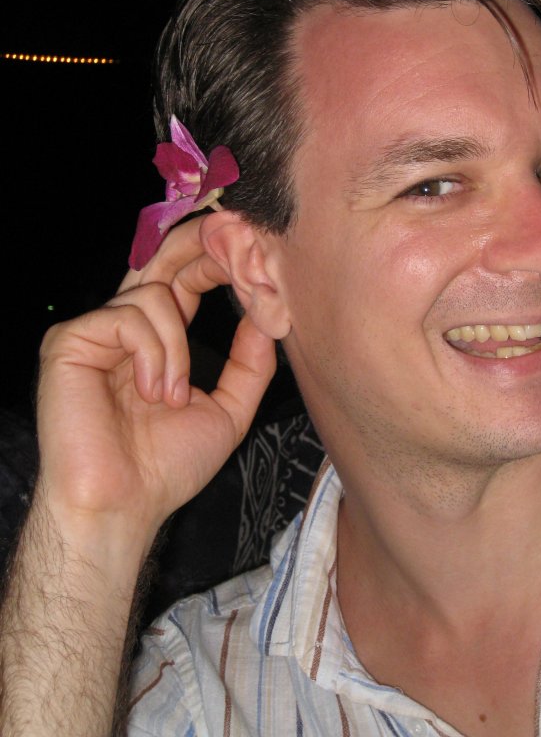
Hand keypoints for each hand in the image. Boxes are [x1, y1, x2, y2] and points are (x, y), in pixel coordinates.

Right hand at [36, 217, 275, 549]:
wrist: (123, 506)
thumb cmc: (166, 467)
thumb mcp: (227, 409)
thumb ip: (249, 363)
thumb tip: (268, 316)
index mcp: (157, 339)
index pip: (185, 279)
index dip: (216, 260)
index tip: (251, 250)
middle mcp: (125, 328)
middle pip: (159, 260)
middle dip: (198, 245)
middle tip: (231, 237)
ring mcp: (94, 332)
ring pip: (154, 294)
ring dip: (177, 349)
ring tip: (171, 398)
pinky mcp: (69, 342)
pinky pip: (127, 318)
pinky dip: (152, 354)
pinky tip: (150, 392)